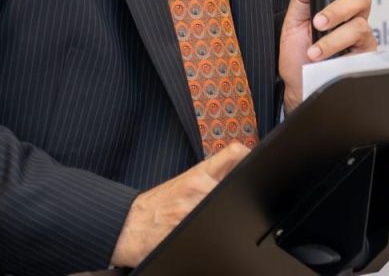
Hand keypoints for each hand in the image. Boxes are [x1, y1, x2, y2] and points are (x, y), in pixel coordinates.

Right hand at [110, 142, 248, 267]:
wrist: (126, 224)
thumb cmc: (154, 206)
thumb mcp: (181, 183)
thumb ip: (208, 177)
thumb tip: (236, 170)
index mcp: (197, 173)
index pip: (233, 154)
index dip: (250, 157)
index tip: (261, 164)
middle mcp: (197, 187)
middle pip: (235, 183)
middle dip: (242, 193)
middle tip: (244, 199)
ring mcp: (192, 208)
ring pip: (226, 207)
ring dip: (227, 214)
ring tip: (221, 219)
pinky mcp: (185, 228)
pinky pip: (211, 230)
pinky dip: (214, 232)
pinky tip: (209, 234)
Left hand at [278, 0, 375, 114]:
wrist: (299, 86)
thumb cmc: (298, 56)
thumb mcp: (293, 23)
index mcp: (337, 3)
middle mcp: (352, 16)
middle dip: (339, 6)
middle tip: (318, 20)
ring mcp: (360, 35)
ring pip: (359, 21)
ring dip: (333, 32)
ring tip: (313, 47)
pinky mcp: (365, 54)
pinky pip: (357, 43)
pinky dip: (335, 46)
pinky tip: (319, 54)